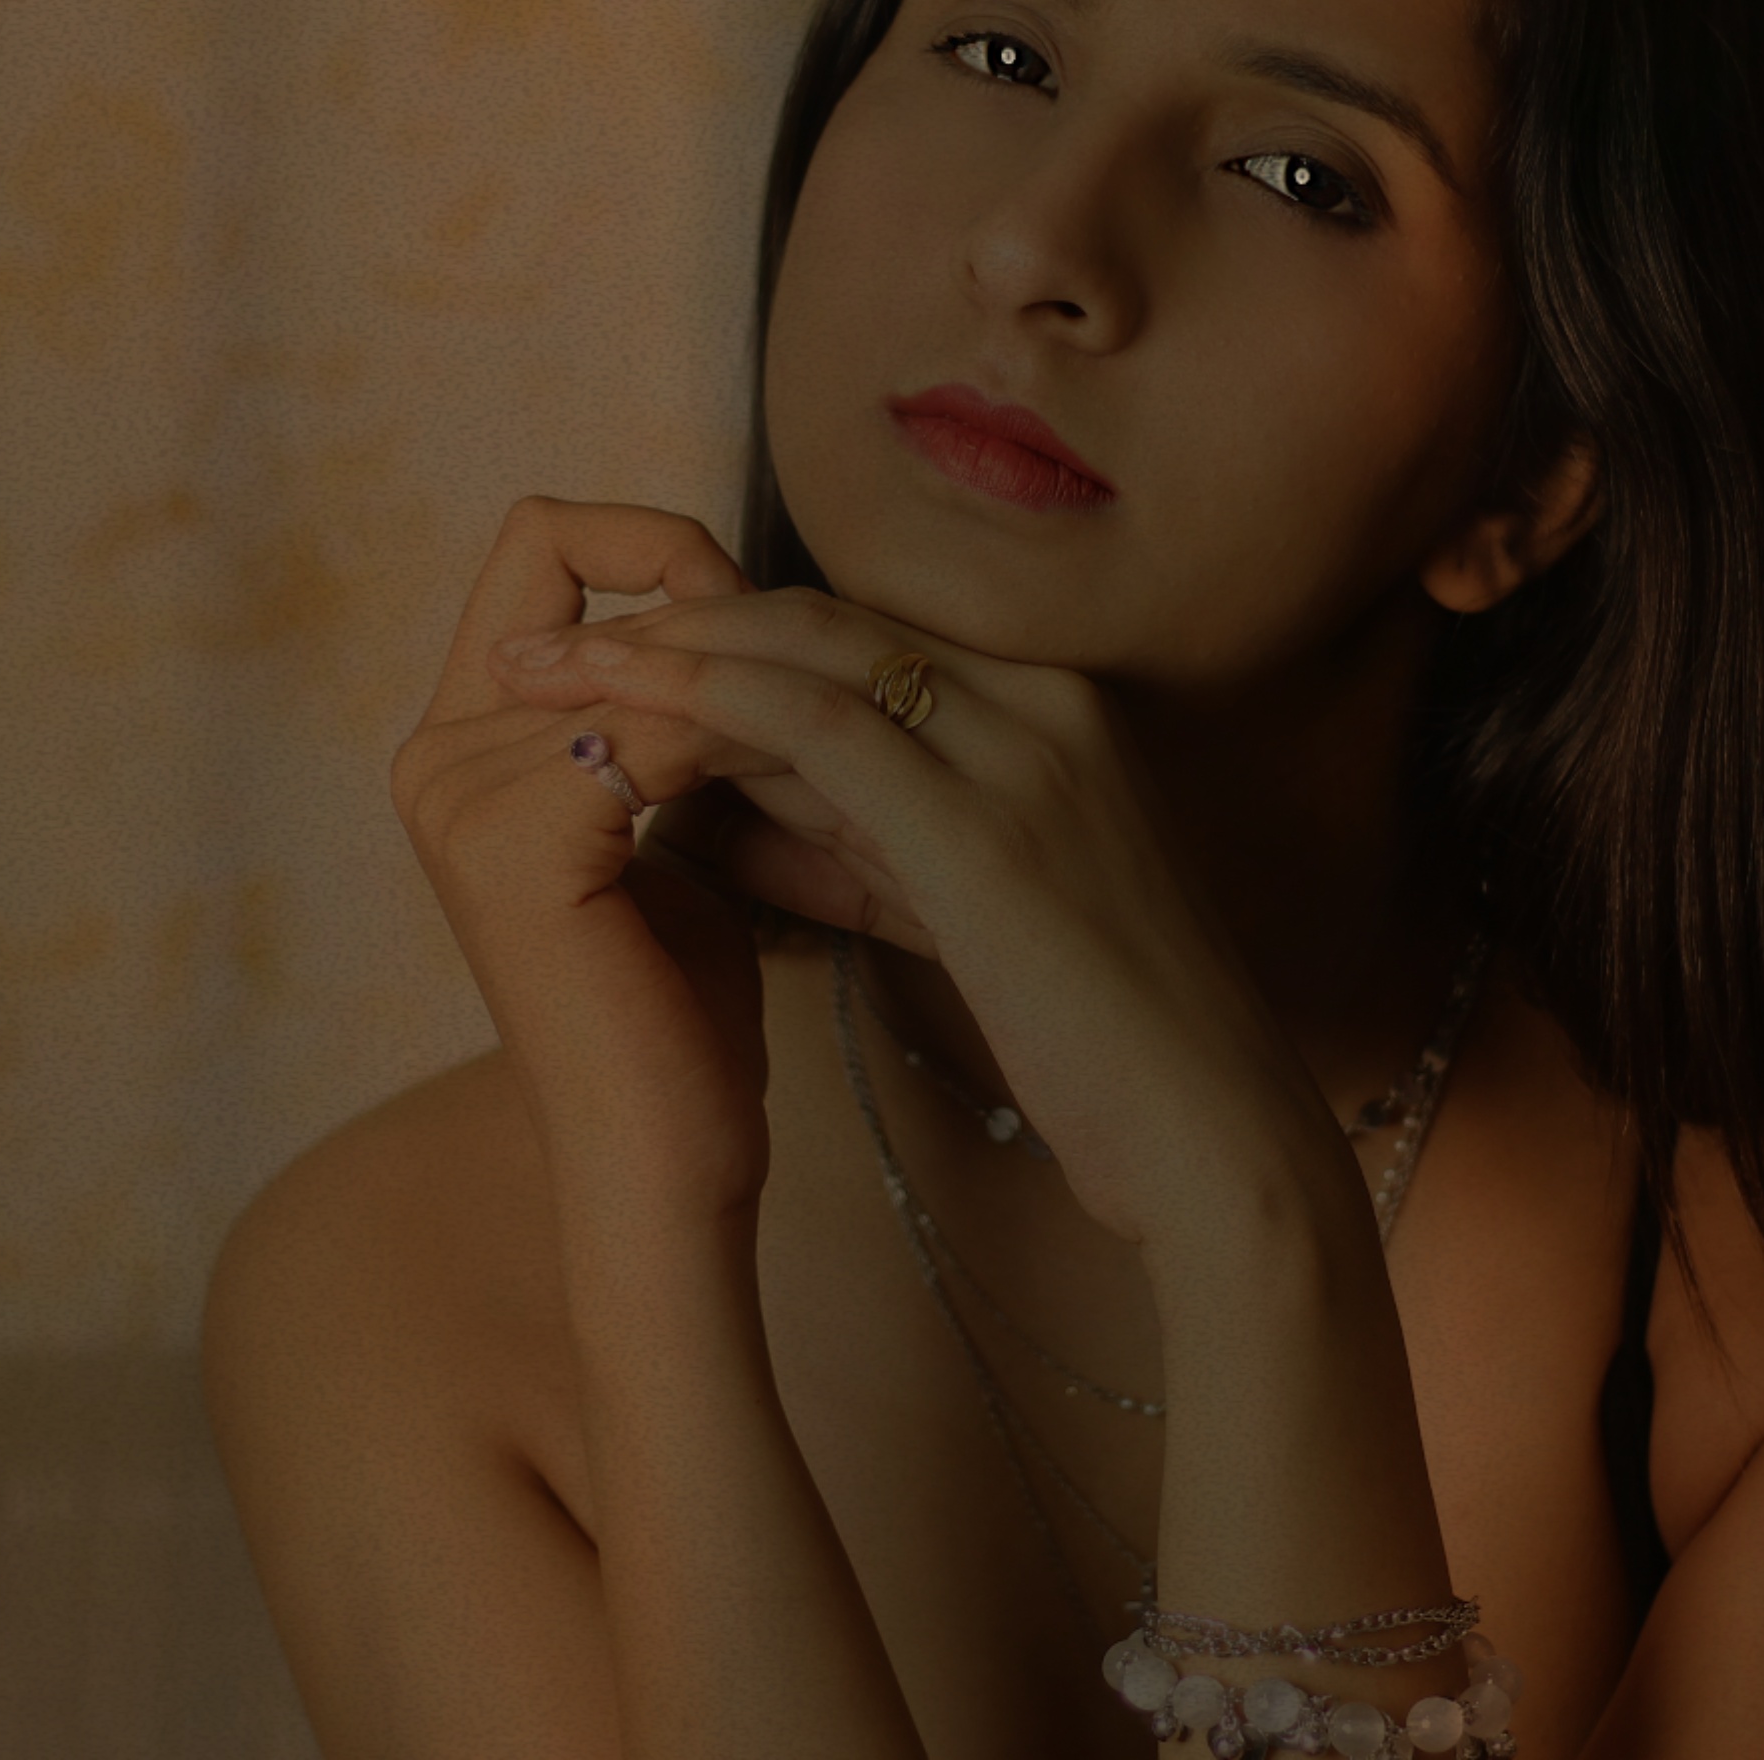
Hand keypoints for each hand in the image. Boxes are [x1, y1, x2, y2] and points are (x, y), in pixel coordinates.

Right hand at [392, 498, 779, 1215]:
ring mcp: (456, 794)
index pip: (542, 547)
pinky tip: (824, 780)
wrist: (663, 1163)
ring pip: (642, 660)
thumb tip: (734, 608)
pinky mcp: (512, 838)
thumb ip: (668, 727)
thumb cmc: (679, 1018)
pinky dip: (750, 740)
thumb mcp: (671, 830)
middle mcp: (433, 756)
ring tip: (844, 732)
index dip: (658, 549)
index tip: (758, 617)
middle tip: (825, 670)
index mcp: (457, 745)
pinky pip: (658, 730)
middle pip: (587, 580)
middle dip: (716, 606)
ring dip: (753, 681)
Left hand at [487, 585, 1347, 1249]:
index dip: (727, 644)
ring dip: (662, 647)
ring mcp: (1024, 750)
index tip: (613, 663)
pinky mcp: (989, 822)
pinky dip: (708, 703)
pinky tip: (618, 716)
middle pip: (825, 623)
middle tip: (543, 644)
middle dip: (673, 621)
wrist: (1221, 1143)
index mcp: (1052, 720)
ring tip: (542, 666)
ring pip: (810, 650)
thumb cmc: (1108, 1055)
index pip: (863, 647)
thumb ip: (872, 853)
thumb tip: (749, 817)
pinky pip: (819, 722)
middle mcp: (1043, 706)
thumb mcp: (973, 922)